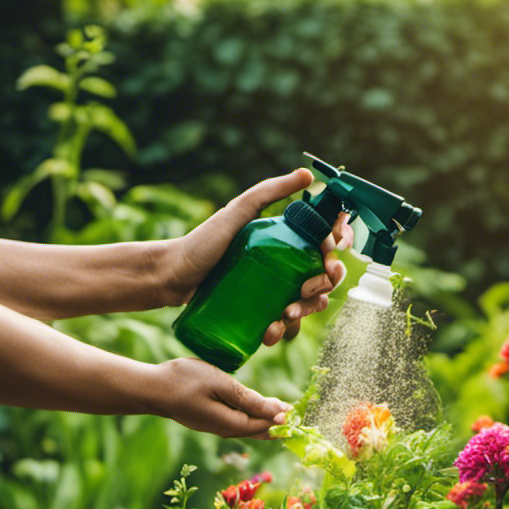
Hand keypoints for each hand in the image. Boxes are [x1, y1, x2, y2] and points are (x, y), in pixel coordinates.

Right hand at [152, 358, 291, 437]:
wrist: (150, 389)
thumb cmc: (184, 381)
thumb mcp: (220, 384)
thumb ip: (248, 399)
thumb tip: (277, 413)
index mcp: (230, 423)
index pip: (264, 425)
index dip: (282, 418)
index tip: (298, 410)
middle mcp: (224, 430)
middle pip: (257, 430)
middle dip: (277, 423)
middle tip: (297, 416)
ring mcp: (214, 427)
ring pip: (247, 427)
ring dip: (265, 420)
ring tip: (281, 412)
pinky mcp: (207, 420)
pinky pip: (236, 422)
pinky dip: (250, 416)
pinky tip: (254, 410)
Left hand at [167, 168, 352, 343]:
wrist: (173, 277)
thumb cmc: (202, 242)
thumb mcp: (237, 212)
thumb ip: (269, 191)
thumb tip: (308, 174)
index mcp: (287, 237)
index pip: (326, 243)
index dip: (336, 252)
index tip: (329, 259)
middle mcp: (285, 261)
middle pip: (324, 276)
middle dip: (323, 286)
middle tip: (306, 290)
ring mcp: (274, 287)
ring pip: (308, 302)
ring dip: (306, 311)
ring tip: (285, 315)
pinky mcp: (260, 310)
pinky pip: (284, 322)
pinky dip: (284, 330)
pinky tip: (271, 333)